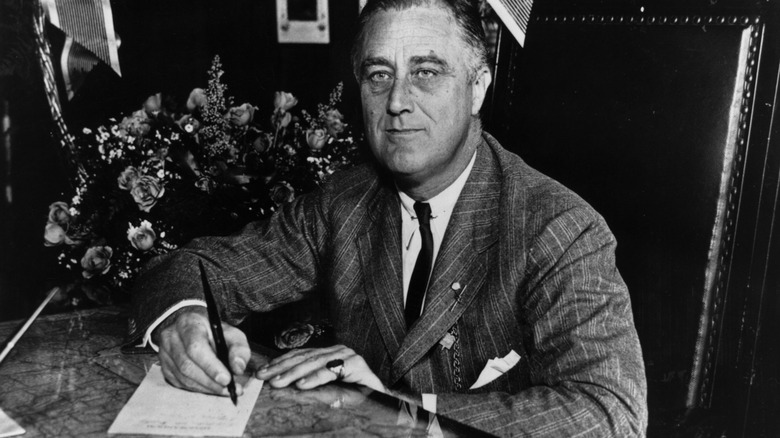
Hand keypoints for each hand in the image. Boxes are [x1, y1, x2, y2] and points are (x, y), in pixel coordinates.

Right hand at [154, 307, 251, 396]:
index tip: (227, 379)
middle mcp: (171, 337)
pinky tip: (211, 388)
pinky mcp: (165, 366)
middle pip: (187, 365)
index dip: (211, 366)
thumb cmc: (213, 330)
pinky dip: (198, 389)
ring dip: (206, 388)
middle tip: (228, 389)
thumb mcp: (231, 332)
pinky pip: (180, 383)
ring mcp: (165, 352)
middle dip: (210, 381)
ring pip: (183, 377)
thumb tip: (238, 368)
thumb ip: (239, 348)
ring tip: (224, 390)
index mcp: (189, 323)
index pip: (195, 347)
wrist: (192, 327)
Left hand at [255, 345, 385, 392]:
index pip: (300, 355)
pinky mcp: (357, 365)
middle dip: (281, 368)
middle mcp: (337, 351)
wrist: (385, 403)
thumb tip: (283, 385)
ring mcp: (348, 356)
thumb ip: (312, 383)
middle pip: (304, 358)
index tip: (263, 371)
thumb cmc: (356, 397)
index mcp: (329, 355)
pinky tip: (302, 384)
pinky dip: (315, 378)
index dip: (281, 362)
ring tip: (278, 381)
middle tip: (263, 377)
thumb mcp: (329, 389)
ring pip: (314, 363)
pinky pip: (332, 371)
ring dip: (293, 373)